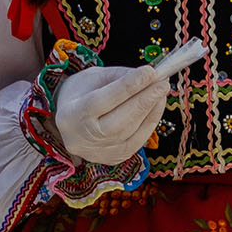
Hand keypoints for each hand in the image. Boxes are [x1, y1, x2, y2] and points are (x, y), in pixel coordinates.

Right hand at [53, 64, 167, 165]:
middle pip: (119, 121)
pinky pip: (137, 141)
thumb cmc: (81, 94)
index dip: (129, 86)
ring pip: (131, 133)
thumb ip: (119, 77)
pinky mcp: (113, 159)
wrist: (69, 122)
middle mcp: (83, 139)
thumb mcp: (93, 77)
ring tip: (162, 90)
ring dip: (151, 110)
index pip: (104, 100)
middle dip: (145, 100)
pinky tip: (157, 106)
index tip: (150, 72)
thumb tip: (149, 76)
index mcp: (72, 115)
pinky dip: (150, 122)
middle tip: (163, 82)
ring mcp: (99, 152)